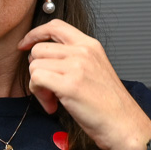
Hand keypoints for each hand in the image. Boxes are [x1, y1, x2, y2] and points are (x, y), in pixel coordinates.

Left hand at [18, 20, 150, 149]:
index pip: (55, 26)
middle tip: (48, 87)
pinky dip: (39, 94)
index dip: (35, 34)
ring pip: (34, 65)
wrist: (124, 123)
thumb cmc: (110, 103)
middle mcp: (84, 51)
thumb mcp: (96, 69)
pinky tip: (52, 105)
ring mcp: (77, 66)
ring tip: (53, 99)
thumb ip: (75, 57)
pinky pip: (37, 79)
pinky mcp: (69, 84)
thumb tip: (45, 57)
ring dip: (37, 85)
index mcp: (91, 45)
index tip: (26, 46)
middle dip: (36, 69)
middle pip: (39, 49)